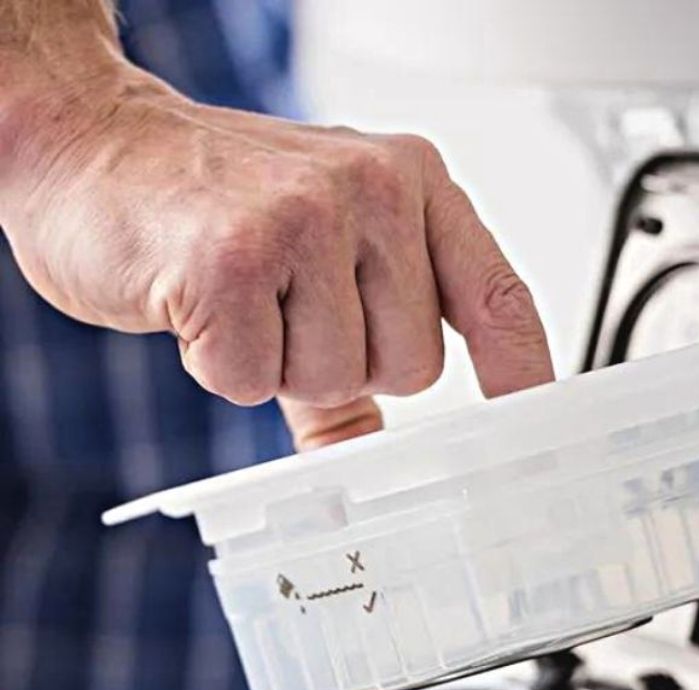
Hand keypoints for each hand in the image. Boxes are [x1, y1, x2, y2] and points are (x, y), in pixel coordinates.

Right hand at [0, 62, 553, 448]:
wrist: (92, 150)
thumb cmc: (215, 208)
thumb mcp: (316, 267)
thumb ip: (363, 358)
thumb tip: (378, 458)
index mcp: (413, 185)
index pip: (499, 297)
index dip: (524, 372)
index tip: (535, 429)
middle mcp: (375, 189)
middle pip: (414, 368)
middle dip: (344, 365)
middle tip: (286, 308)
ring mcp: (307, 216)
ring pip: (338, 379)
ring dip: (278, 364)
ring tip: (242, 298)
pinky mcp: (233, 257)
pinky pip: (252, 379)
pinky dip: (218, 363)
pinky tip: (199, 303)